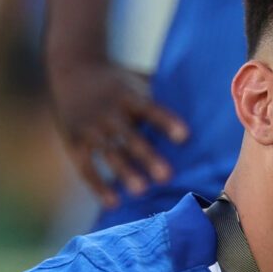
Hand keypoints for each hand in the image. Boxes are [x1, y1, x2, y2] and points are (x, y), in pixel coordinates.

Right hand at [48, 54, 189, 207]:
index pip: (149, 109)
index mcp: (127, 95)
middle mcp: (108, 111)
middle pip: (129, 136)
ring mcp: (89, 127)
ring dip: (125, 172)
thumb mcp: (135, 80)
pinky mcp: (74, 141)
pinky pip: (86, 166)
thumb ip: (158, 96)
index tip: (185, 137)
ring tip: (142, 191)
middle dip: (147, 156)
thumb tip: (200, 109)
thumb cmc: (116, 81)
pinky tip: (114, 203)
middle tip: (168, 176)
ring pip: (109, 153)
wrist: (72, 68)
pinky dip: (98, 185)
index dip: (166, 122)